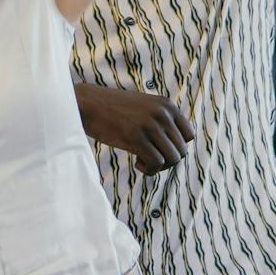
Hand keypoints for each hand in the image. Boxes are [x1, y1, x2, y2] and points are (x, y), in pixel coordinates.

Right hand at [74, 83, 194, 174]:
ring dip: (159, 166)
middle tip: (149, 158)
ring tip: (143, 161)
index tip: (159, 149)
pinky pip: (156, 163)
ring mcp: (150, 125)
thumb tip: (178, 152)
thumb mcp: (143, 108)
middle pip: (181, 150)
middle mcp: (162, 114)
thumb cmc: (113, 110)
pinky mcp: (136, 137)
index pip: (189, 135)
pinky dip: (149, 170)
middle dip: (167, 160)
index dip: (176, 147)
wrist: (86, 104)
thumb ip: (162, 122)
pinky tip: (137, 163)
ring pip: (172, 158)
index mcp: (167, 105)